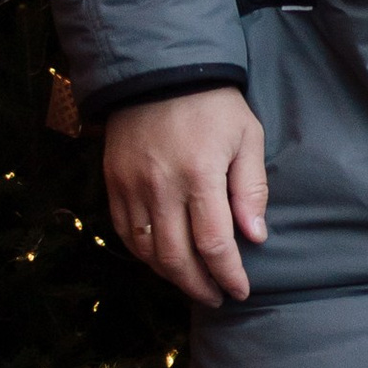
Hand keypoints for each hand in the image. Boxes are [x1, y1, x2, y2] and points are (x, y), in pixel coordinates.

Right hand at [104, 91, 268, 306]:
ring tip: (193, 283)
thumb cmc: (213, 104)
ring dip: (170, 275)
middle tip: (217, 296)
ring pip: (146, 251)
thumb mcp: (247, 137)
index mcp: (200, 176)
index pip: (214, 243)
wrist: (160, 72)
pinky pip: (124, 231)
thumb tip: (256, 236)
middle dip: (199, 286)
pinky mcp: (112, 182)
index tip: (241, 290)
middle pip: (176, 257)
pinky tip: (162, 260)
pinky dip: (143, 254)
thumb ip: (251, 189)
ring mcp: (131, 186)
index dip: (228, 274)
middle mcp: (161, 187)